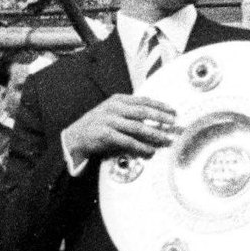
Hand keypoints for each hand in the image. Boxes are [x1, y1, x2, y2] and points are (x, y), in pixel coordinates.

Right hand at [63, 94, 178, 172]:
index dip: (160, 105)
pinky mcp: (106, 134)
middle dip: (161, 117)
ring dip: (155, 134)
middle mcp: (114, 108)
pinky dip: (141, 146)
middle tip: (175, 123)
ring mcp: (109, 120)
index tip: (173, 110)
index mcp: (118, 100)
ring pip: (138, 127)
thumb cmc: (97, 125)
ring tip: (167, 139)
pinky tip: (150, 150)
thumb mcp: (113, 113)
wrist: (75, 136)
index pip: (143, 100)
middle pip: (143, 112)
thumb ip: (130, 114)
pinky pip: (128, 141)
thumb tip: (153, 120)